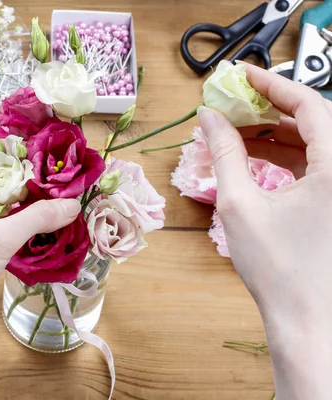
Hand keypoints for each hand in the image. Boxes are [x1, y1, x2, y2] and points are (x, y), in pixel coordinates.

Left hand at [0, 140, 80, 399]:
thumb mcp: (2, 238)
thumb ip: (38, 218)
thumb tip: (73, 203)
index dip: (0, 144)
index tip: (31, 145)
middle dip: (17, 176)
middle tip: (51, 175)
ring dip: (16, 204)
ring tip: (50, 200)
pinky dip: (10, 226)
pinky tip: (33, 232)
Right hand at [198, 64, 331, 399]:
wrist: (310, 322)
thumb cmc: (278, 268)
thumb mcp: (240, 203)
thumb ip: (223, 152)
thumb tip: (208, 118)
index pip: (309, 104)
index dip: (271, 85)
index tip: (240, 76)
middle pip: (313, 120)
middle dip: (269, 109)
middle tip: (231, 105)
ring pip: (314, 143)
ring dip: (275, 133)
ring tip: (235, 131)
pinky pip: (315, 165)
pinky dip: (285, 156)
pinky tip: (253, 157)